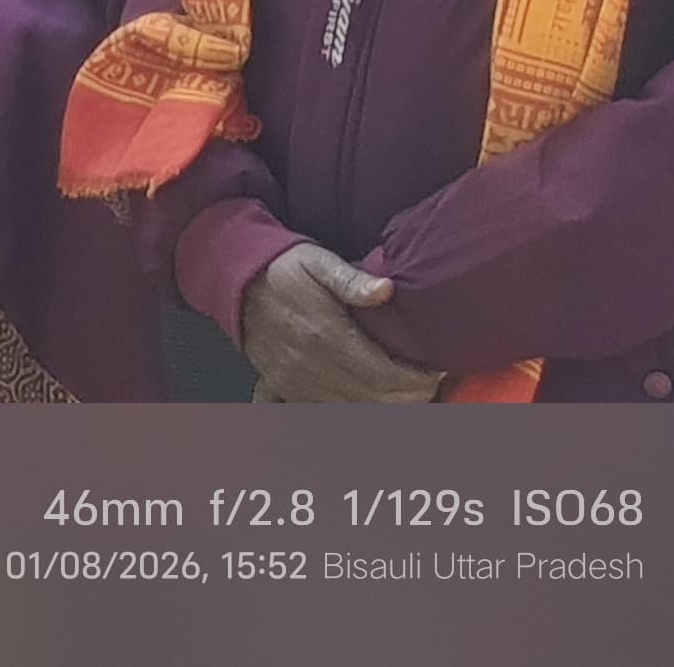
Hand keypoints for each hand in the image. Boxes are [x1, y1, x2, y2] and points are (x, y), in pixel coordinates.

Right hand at [239, 243, 443, 403]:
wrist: (236, 281)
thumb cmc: (283, 269)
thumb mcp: (318, 261)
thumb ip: (352, 279)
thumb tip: (387, 290)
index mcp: (325, 335)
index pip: (387, 375)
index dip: (420, 379)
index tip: (437, 369)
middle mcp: (312, 365)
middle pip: (378, 399)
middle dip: (412, 396)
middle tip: (429, 381)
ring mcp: (298, 381)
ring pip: (358, 411)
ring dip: (388, 407)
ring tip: (408, 392)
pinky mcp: (287, 388)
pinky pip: (331, 412)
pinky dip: (358, 411)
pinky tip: (374, 400)